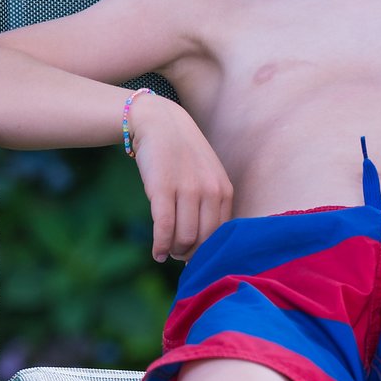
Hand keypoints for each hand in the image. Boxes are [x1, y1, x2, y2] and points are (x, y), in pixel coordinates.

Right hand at [129, 96, 234, 261]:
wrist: (159, 123)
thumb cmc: (182, 155)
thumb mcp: (207, 176)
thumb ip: (211, 204)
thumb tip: (205, 243)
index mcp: (224, 190)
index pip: (221, 236)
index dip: (207, 251)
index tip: (195, 256)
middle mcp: (209, 191)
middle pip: (203, 241)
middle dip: (190, 254)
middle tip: (178, 256)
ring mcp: (187, 189)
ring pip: (184, 238)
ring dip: (174, 251)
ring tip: (167, 252)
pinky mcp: (162, 189)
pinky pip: (164, 228)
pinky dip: (160, 246)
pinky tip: (156, 253)